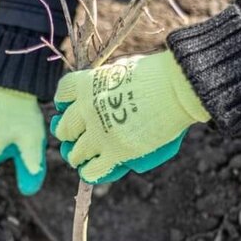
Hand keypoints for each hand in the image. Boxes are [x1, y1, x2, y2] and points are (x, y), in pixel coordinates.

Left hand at [51, 51, 209, 183]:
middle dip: (68, 134)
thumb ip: (108, 82)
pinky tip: (94, 169)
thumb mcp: (123, 69)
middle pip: (64, 128)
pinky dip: (90, 172)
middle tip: (76, 137)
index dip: (64, 105)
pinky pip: (91, 171)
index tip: (69, 109)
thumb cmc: (159, 74)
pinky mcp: (115, 152)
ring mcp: (99, 133)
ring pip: (74, 153)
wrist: (178, 88)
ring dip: (78, 156)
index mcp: (87, 84)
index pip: (62, 95)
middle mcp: (87, 109)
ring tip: (84, 157)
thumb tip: (106, 91)